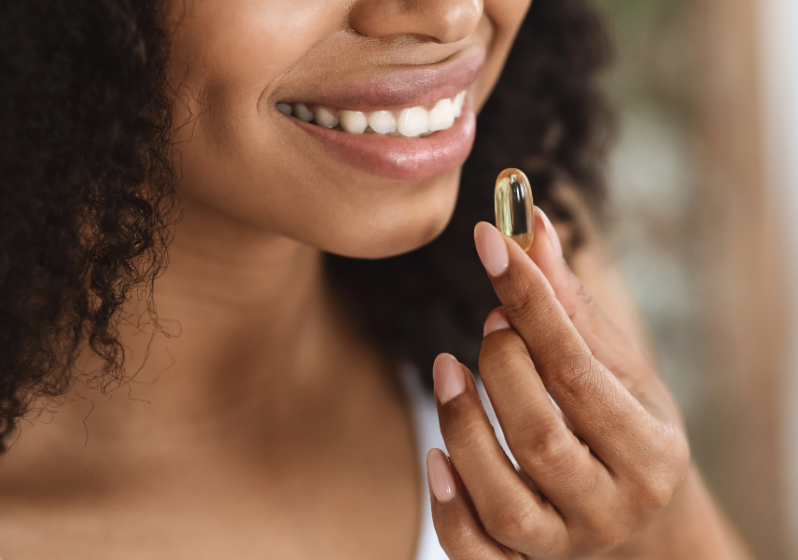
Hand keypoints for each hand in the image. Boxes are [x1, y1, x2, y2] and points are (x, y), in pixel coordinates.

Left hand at [426, 208, 690, 558]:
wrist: (639, 517)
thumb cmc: (623, 425)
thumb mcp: (614, 367)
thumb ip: (568, 304)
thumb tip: (529, 223)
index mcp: (649, 449)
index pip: (576, 369)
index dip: (529, 300)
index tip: (488, 240)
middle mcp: (612, 505)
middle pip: (541, 436)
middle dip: (501, 366)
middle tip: (489, 324)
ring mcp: (568, 543)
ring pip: (504, 500)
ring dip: (463, 426)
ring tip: (447, 368)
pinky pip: (478, 554)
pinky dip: (449, 509)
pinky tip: (435, 458)